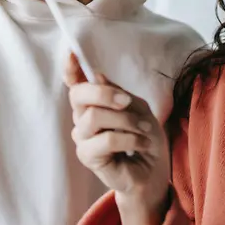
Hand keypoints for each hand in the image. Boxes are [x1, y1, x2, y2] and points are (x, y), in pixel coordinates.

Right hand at [65, 53, 169, 212]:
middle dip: (105, 93)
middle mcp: (81, 116)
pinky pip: (107, 139)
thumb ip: (118, 93)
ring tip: (144, 130)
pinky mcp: (87, 155)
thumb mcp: (138, 108)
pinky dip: (131, 139)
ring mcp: (82, 136)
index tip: (71, 53)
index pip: (74, 82)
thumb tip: (97, 75)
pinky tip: (142, 145)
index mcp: (92, 102)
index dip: (71, 68)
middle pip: (79, 94)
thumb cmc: (143, 137)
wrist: (153, 171)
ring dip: (126, 121)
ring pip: (95, 117)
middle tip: (128, 102)